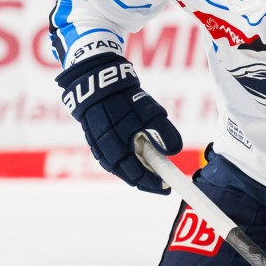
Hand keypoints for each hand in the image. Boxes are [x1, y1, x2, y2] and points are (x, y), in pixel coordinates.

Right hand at [55, 53, 183, 193]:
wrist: (96, 79)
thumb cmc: (126, 95)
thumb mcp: (150, 110)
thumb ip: (163, 131)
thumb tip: (173, 151)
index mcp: (120, 142)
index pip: (137, 172)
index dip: (152, 182)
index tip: (167, 186)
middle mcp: (106, 146)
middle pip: (125, 172)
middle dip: (143, 181)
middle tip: (159, 185)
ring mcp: (96, 142)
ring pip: (114, 166)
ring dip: (131, 173)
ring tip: (148, 176)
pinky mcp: (92, 137)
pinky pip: (105, 157)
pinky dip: (119, 164)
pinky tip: (130, 164)